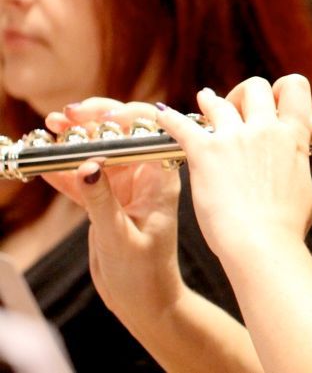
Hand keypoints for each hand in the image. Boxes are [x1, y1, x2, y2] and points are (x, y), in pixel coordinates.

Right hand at [42, 99, 184, 329]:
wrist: (145, 302)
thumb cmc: (145, 273)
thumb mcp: (121, 238)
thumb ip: (102, 202)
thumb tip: (87, 166)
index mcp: (162, 177)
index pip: (148, 132)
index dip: (124, 116)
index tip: (97, 115)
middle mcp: (146, 176)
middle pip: (121, 135)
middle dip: (94, 120)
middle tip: (64, 116)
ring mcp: (125, 187)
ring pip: (98, 152)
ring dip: (75, 139)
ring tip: (51, 127)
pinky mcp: (106, 201)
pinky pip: (83, 178)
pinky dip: (63, 169)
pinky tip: (43, 161)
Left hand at [157, 75, 311, 264]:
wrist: (262, 243)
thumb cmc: (285, 226)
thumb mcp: (302, 187)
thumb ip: (293, 164)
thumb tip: (288, 162)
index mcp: (293, 136)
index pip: (295, 88)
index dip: (283, 89)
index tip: (274, 101)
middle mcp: (265, 128)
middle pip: (255, 87)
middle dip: (244, 94)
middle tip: (237, 108)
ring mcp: (234, 137)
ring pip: (218, 100)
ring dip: (211, 102)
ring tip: (205, 102)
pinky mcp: (204, 152)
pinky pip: (181, 124)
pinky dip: (169, 119)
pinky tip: (162, 115)